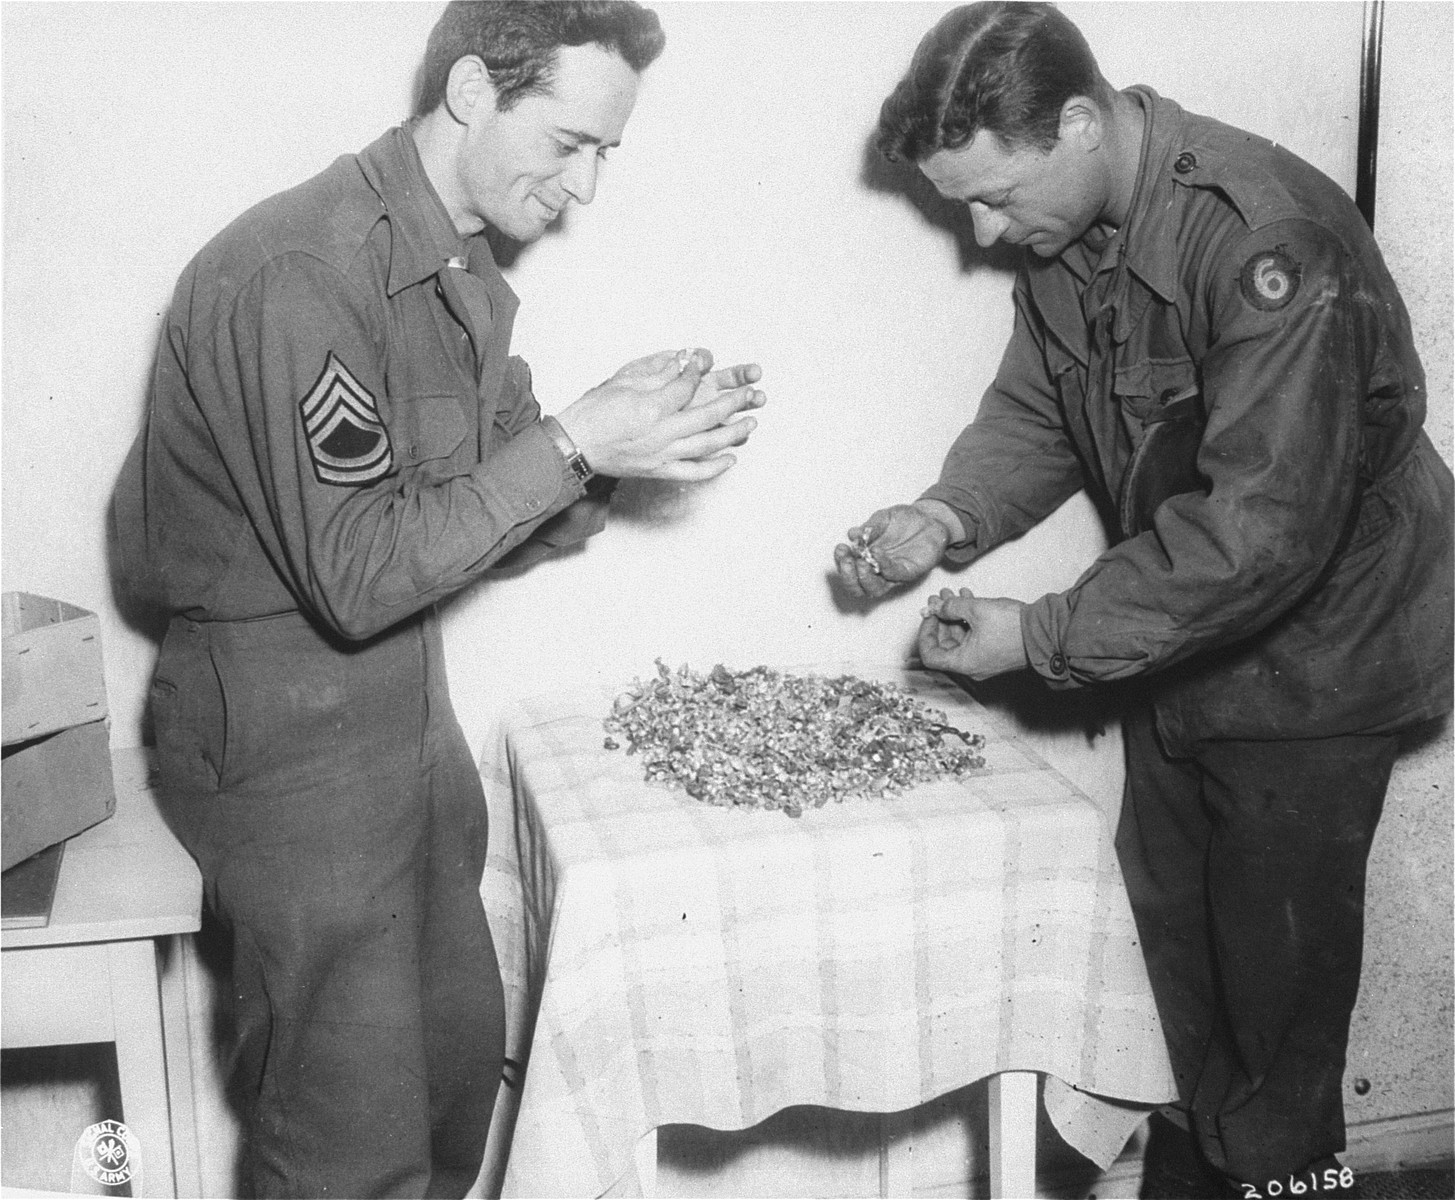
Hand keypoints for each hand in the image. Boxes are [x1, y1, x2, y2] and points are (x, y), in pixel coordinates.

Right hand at [557, 349, 765, 481]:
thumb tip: (682, 360)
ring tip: (752, 422)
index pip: (686, 386)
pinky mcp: (659, 470)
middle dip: (733, 402)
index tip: (705, 362)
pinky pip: (694, 471)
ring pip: (708, 444)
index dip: (698, 371)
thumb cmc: (593, 413)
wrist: (575, 446)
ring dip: (734, 433)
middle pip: (707, 415)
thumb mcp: (623, 383)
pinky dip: (715, 467)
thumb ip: (656, 373)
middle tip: (750, 392)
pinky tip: (731, 458)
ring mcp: (662, 454)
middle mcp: (661, 432)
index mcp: (651, 407)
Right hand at [833, 501, 961, 599]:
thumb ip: (869, 527)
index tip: (840, 549)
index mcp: (867, 559)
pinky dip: (884, 565)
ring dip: (864, 578)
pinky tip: (877, 553)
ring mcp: (893, 574)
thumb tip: (852, 534)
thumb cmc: (905, 521)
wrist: (929, 519)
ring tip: (861, 562)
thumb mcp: (883, 518)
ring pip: (875, 589)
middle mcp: (878, 571)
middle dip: (848, 576)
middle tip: (846, 559)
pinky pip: (894, 574)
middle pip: (858, 588)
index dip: (842, 564)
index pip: (849, 571)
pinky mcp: (909, 572)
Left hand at [916, 587, 1029, 679]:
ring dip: (954, 615)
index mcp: (964, 663)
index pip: (930, 655)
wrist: (1045, 633)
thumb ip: (952, 607)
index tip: (929, 615)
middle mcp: (972, 666)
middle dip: (940, 618)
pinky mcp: (994, 651)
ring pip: (960, 637)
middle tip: (938, 599)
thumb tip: (939, 607)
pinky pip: (974, 636)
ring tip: (951, 594)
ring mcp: (984, 659)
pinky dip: (968, 619)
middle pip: (945, 644)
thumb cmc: (1013, 627)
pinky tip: (968, 598)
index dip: (925, 633)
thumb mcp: (976, 610)